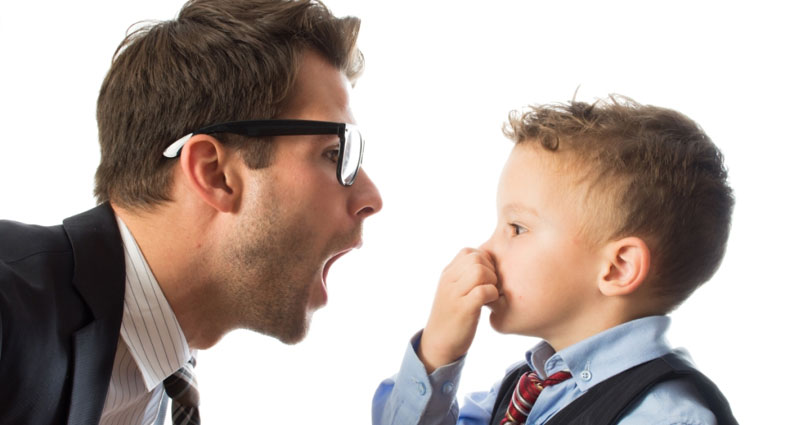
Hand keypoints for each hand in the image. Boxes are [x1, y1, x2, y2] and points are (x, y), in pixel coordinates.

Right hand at [418, 248, 499, 373]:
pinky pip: (483, 291)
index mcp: (447, 274)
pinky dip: (492, 296)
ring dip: (492, 282)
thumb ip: (465, 275)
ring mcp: (454, 294)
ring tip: (490, 295)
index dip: (484, 261)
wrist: (438, 343)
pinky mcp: (463, 309)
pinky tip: (489, 304)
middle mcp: (448, 281)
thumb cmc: (452, 317)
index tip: (487, 278)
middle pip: (477, 258)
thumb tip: (489, 263)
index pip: (469, 252)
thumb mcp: (454, 291)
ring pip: (480, 272)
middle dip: (491, 270)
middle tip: (491, 286)